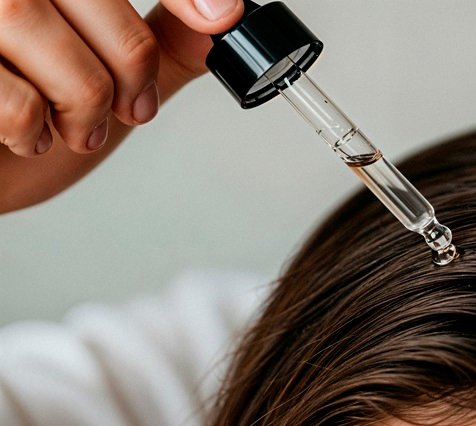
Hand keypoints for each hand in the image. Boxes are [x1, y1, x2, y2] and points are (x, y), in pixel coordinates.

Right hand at [0, 0, 242, 156]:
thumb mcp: (104, 66)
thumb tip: (228, 16)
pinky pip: (19, 102)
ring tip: (71, 126)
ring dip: (86, 116)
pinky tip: (24, 132)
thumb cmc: (21, 104)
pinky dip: (32, 131)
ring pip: (77, 73)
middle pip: (123, 35)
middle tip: (125, 109)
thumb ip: (160, 40)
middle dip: (133, 85)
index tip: (221, 16)